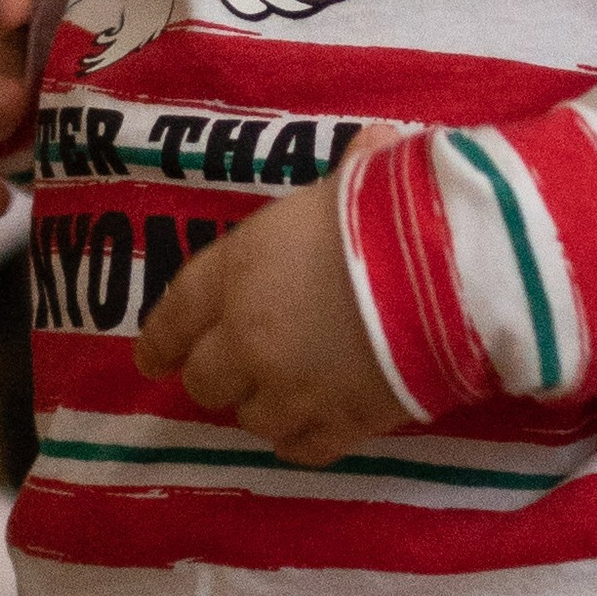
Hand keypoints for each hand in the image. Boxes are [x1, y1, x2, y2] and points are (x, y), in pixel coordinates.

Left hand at [134, 139, 410, 465]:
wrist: (445, 278)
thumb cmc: (388, 213)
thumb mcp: (354, 178)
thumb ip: (348, 172)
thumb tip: (373, 144)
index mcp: (239, 270)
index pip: (176, 315)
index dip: (160, 341)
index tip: (151, 361)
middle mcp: (248, 339)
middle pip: (205, 380)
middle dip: (219, 375)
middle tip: (240, 369)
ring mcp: (290, 391)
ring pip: (252, 420)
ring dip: (264, 406)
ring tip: (290, 392)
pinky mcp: (338, 426)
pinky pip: (302, 451)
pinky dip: (303, 440)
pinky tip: (315, 428)